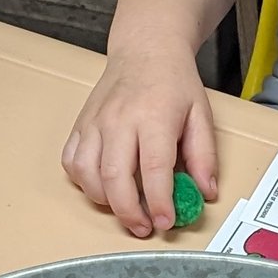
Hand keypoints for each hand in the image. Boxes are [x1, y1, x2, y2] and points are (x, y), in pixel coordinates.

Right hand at [62, 40, 216, 238]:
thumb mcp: (201, 115)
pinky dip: (84, 182)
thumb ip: (204, 156)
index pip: (153, 169)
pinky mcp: (80, 125)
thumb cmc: (173, 82)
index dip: (159, 202)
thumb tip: (205, 192)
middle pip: (115, 178)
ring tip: (126, 208)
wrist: (145, 49)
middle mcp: (119, 120)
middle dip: (129, 212)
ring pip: (87, 174)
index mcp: (154, 117)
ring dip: (105, 201)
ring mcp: (95, 122)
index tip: (166, 222)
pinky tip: (103, 186)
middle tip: (145, 227)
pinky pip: (71, 162)